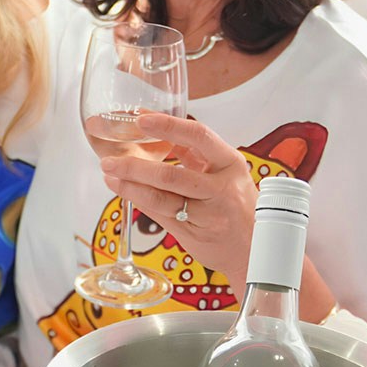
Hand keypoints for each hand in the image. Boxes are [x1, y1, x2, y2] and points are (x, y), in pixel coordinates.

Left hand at [99, 113, 256, 291]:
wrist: (256, 248)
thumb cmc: (240, 206)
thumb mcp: (228, 173)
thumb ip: (197, 154)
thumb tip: (162, 132)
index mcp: (230, 163)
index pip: (198, 136)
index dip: (168, 126)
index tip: (142, 118)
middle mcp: (221, 189)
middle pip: (171, 175)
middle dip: (134, 167)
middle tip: (110, 160)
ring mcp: (208, 215)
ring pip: (162, 199)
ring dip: (130, 186)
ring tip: (110, 176)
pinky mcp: (195, 235)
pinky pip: (161, 216)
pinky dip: (140, 202)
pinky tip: (126, 193)